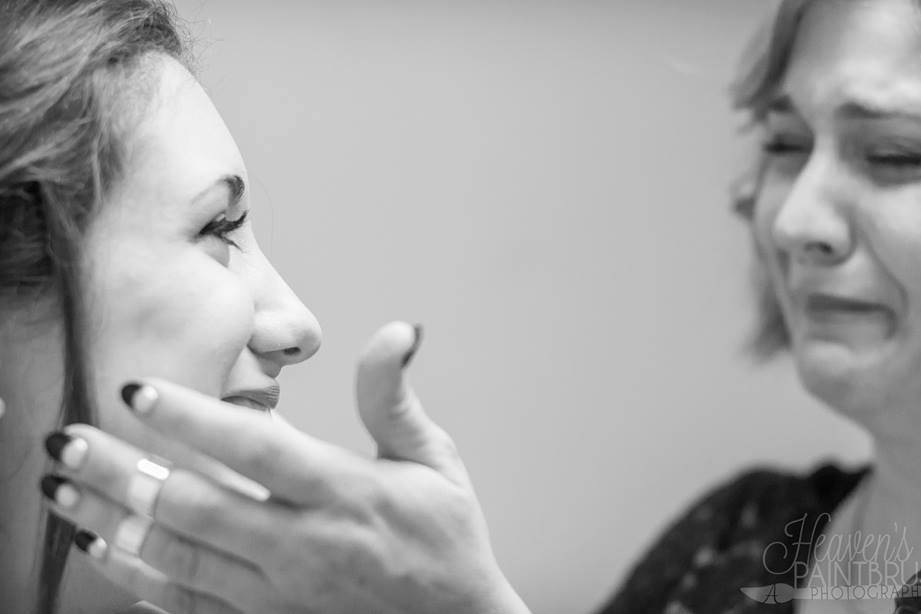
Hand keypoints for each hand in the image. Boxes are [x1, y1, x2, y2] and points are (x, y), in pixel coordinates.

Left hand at [41, 322, 529, 613]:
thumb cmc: (443, 537)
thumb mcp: (434, 458)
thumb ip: (394, 396)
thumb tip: (393, 330)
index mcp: (347, 495)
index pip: (259, 450)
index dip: (194, 419)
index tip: (139, 389)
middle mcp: (306, 547)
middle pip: (197, 507)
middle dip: (123, 471)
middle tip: (69, 437)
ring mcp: (281, 593)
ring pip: (178, 557)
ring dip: (112, 519)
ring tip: (62, 486)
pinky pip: (188, 604)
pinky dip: (136, 576)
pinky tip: (99, 547)